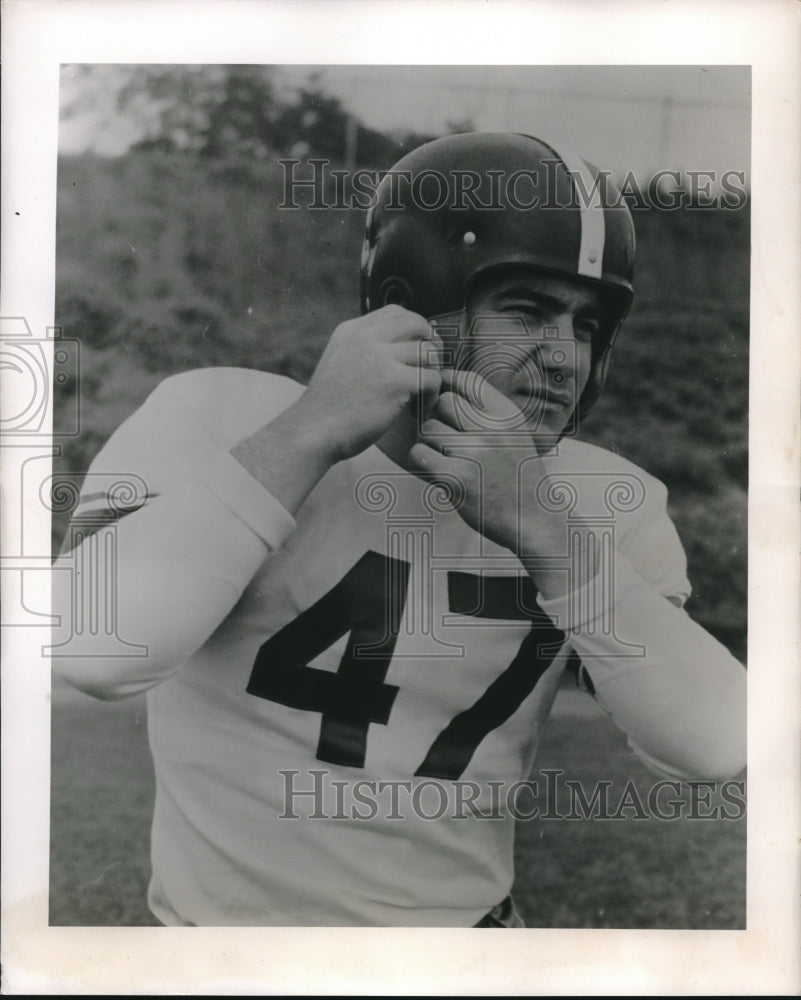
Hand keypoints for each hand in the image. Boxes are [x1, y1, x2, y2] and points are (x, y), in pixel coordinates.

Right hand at [294, 306, 442, 462]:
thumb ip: (364, 350)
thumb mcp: (340, 362)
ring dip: (433, 374)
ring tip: (422, 396)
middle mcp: (366, 337)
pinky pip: (432, 378)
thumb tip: (399, 348)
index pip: (396, 312)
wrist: (313, 432)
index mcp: (352, 331)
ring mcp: (381, 357)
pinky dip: (432, 396)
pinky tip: (419, 410)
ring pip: (428, 352)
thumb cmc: (328, 408)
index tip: (417, 350)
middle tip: (430, 368)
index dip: (414, 328)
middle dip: (431, 344)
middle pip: (417, 324)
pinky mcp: (395, 381)